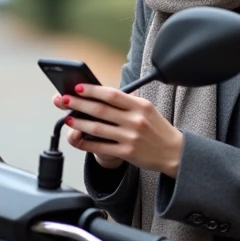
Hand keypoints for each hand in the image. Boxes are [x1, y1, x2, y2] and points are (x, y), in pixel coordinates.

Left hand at [52, 85, 184, 176]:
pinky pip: (101, 147)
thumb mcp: (148, 109)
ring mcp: (130, 137)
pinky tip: (77, 138)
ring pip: (97, 128)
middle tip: (64, 100)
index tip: (78, 88)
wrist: (175, 152)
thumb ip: (128, 101)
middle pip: (100, 110)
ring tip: (68, 118)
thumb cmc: (158, 129)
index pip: (112, 94)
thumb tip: (102, 93)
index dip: (93, 90)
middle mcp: (135, 120)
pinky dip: (86, 143)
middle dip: (79, 104)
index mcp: (140, 106)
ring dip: (79, 123)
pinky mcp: (127, 152)